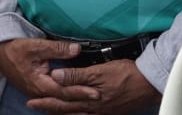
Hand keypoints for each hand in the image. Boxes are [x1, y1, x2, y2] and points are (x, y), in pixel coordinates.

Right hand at [0, 37, 96, 103]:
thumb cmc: (15, 49)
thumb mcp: (36, 46)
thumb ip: (57, 49)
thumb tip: (77, 49)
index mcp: (39, 83)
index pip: (64, 90)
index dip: (80, 91)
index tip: (95, 91)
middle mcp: (39, 92)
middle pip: (64, 100)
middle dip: (81, 100)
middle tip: (99, 99)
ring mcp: (38, 93)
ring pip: (59, 103)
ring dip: (75, 105)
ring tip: (92, 108)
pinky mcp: (38, 91)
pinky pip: (54, 100)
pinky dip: (66, 103)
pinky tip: (76, 105)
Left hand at [28, 59, 159, 113]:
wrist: (149, 83)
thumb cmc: (126, 74)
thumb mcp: (98, 71)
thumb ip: (77, 75)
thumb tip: (55, 75)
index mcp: (89, 98)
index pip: (62, 100)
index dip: (46, 100)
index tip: (32, 100)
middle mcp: (94, 108)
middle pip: (67, 109)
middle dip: (50, 108)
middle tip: (34, 106)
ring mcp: (102, 111)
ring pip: (78, 114)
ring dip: (63, 112)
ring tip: (51, 112)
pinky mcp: (110, 111)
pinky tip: (77, 114)